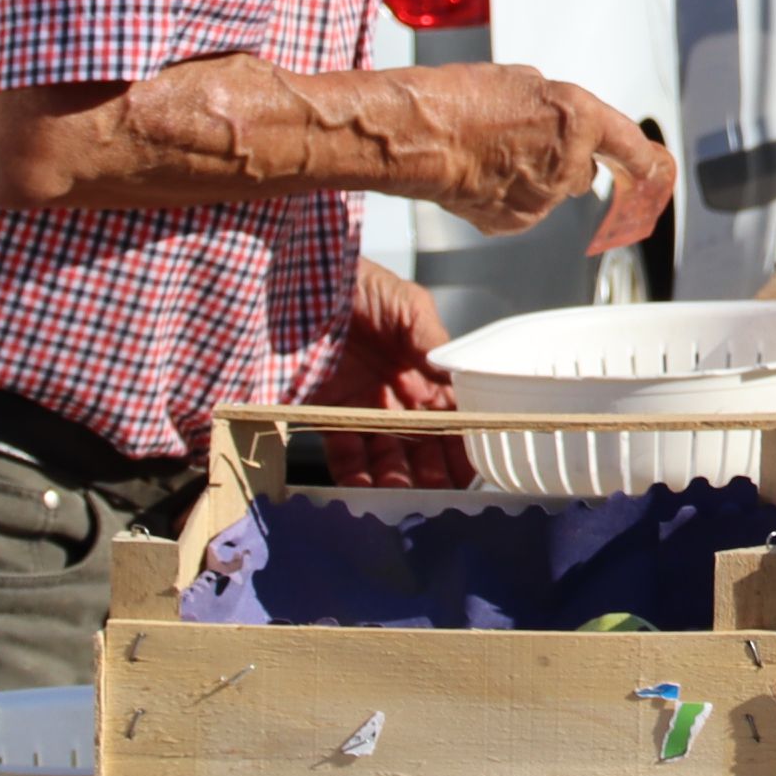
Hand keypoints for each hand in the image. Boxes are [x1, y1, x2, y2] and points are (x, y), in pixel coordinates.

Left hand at [310, 259, 472, 488]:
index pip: (451, 414)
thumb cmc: (359, 283)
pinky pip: (344, 454)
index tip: (475, 464)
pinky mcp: (326, 414)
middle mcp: (396, 394)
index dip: (463, 440)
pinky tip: (368, 490)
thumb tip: (457, 376)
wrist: (301, 277)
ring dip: (398, 479)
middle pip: (421, 442)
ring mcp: (362, 406)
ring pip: (387, 455)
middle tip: (443, 495)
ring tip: (406, 498)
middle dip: (434, 470)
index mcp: (422, 370)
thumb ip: (432, 340)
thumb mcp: (407, 304)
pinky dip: (356, 475)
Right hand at [422, 64, 677, 252]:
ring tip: (489, 153)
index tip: (657, 170)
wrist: (421, 136)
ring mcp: (544, 199)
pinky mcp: (516, 222)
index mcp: (579, 119)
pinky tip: (479, 175)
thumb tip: (557, 121)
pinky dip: (504, 198)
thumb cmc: (461, 101)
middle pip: (582, 170)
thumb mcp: (523, 83)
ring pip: (548, 191)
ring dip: (530, 177)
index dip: (647, 162)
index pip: (631, 146)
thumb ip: (555, 107)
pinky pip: (520, 210)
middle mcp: (570, 163)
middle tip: (522, 140)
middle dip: (562, 160)